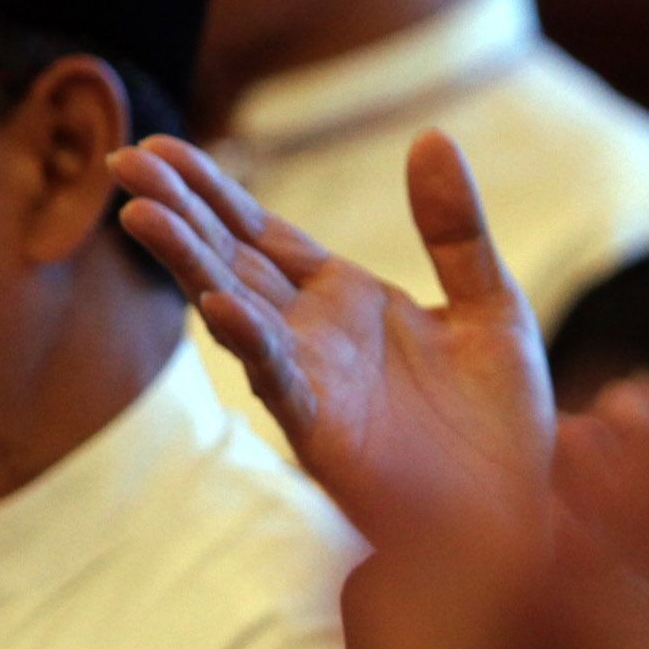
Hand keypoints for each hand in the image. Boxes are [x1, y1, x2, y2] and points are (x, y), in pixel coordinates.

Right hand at [111, 130, 552, 545]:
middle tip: (122, 158)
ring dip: (190, 265)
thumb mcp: (489, 304)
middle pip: (232, 262)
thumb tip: (430, 136)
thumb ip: (455, 228)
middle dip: (179, 212)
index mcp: (345, 300)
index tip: (159, 145)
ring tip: (141, 214)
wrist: (527, 512)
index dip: (211, 190)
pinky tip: (217, 307)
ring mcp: (314, 385)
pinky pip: (280, 383)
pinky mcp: (327, 435)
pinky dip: (250, 343)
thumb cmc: (503, 422)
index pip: (261, 233)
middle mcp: (315, 339)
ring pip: (236, 313)